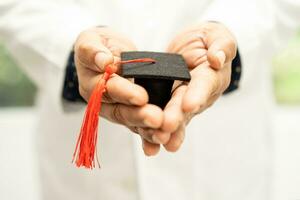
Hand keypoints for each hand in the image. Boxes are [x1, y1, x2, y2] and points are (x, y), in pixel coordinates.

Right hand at [74, 27, 163, 131]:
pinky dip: (150, 133)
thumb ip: (93, 50)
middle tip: (157, 119)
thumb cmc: (99, 45)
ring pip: (131, 121)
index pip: (106, 90)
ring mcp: (117, 110)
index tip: (142, 97)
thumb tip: (104, 61)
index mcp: (91, 84)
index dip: (124, 93)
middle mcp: (103, 102)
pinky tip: (163, 138)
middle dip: (139, 116)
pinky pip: (139, 125)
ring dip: (147, 128)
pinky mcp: (130, 113)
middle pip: (120, 111)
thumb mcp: (91, 40)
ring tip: (164, 131)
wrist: (107, 53)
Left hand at [138, 22, 236, 154]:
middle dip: (177, 117)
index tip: (189, 105)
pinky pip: (162, 116)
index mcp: (211, 76)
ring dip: (167, 130)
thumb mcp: (217, 35)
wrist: (195, 47)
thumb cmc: (206, 39)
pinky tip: (148, 143)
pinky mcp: (169, 102)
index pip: (204, 85)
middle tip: (166, 127)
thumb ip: (221, 45)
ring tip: (159, 140)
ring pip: (175, 116)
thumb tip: (217, 59)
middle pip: (186, 105)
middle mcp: (198, 93)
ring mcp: (183, 100)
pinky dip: (155, 129)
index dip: (197, 95)